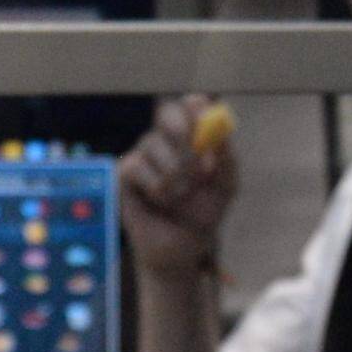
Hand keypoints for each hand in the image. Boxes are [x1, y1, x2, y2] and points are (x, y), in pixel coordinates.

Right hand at [116, 99, 238, 283]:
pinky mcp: (124, 171)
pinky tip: (160, 201)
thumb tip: (221, 138)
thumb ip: (227, 161)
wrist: (183, 246)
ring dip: (173, 175)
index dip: (196, 107)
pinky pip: (137, 166)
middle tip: (199, 168)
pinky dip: (155, 187)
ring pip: (152, 144)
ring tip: (181, 196)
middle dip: (184, 138)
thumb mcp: (225, 187)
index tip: (204, 115)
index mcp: (192, 135)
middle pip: (166, 113)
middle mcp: (166, 138)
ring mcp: (143, 152)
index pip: (191, 106)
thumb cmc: (203, 212)